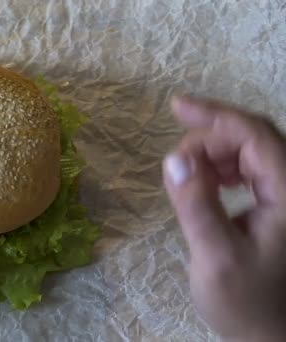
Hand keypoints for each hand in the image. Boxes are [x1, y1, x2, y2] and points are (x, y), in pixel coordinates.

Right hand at [163, 96, 285, 340]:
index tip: (175, 106)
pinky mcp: (278, 206)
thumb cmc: (247, 303)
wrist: (271, 335)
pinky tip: (208, 184)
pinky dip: (222, 169)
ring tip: (187, 175)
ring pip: (251, 153)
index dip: (215, 116)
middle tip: (176, 162)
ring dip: (214, 154)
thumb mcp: (215, 257)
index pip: (255, 135)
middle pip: (254, 139)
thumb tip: (174, 158)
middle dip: (210, 139)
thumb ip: (196, 206)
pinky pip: (251, 170)